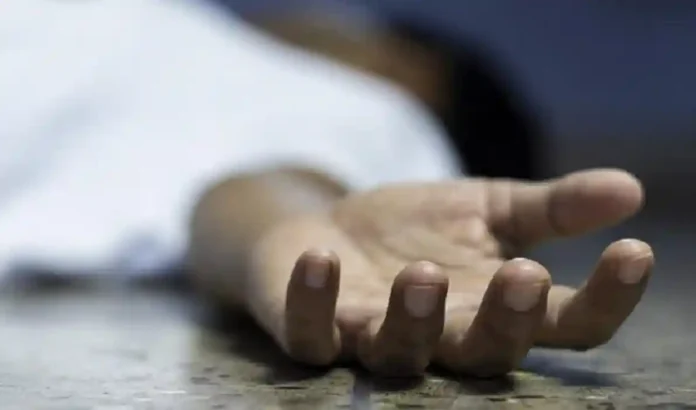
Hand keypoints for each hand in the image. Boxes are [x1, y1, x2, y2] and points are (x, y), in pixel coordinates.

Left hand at [247, 169, 652, 375]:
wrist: (329, 226)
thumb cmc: (414, 227)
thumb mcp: (486, 207)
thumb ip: (549, 207)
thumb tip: (629, 188)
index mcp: (493, 309)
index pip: (565, 325)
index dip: (606, 299)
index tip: (633, 252)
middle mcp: (442, 338)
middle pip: (486, 354)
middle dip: (507, 320)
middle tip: (527, 274)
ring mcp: (375, 338)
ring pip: (402, 354)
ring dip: (415, 318)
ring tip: (426, 272)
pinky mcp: (316, 327)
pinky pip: (312, 334)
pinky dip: (314, 302)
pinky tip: (321, 258)